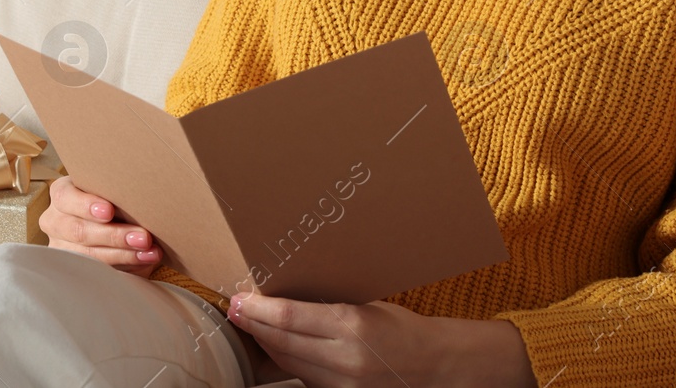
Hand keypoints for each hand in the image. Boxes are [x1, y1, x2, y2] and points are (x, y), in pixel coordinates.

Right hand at [37, 174, 161, 275]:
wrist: (111, 222)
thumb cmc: (112, 200)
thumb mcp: (110, 191)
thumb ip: (116, 193)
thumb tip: (142, 199)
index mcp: (61, 195)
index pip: (65, 198)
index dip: (86, 205)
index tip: (109, 211)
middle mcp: (55, 221)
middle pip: (79, 231)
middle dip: (114, 235)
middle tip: (143, 237)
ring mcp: (61, 248)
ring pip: (88, 255)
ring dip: (123, 254)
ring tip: (149, 252)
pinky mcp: (72, 269)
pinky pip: (97, 272)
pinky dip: (125, 266)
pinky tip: (143, 261)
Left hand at [226, 291, 537, 387]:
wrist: (439, 369)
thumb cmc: (406, 331)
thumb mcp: (370, 306)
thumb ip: (330, 307)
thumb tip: (288, 297)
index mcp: (353, 326)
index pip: (289, 317)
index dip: (257, 309)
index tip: (239, 299)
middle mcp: (344, 359)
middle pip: (281, 342)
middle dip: (254, 325)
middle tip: (235, 309)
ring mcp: (342, 385)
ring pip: (287, 364)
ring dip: (266, 344)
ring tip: (251, 325)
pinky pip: (304, 379)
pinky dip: (287, 362)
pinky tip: (278, 348)